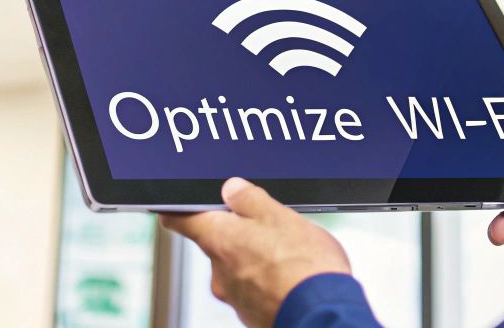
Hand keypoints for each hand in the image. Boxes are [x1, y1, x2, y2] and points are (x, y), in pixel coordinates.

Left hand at [161, 177, 351, 327]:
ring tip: (291, 255)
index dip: (179, 208)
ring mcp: (236, 298)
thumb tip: (231, 189)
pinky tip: (294, 278)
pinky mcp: (253, 316)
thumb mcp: (279, 216)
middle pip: (218, 244)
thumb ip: (250, 199)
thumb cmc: (304, 266)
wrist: (324, 316)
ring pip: (239, 268)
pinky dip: (269, 282)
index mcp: (219, 241)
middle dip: (239, 234)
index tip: (182, 204)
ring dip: (257, 259)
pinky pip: (256, 291)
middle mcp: (219, 273)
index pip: (179, 220)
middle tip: (270, 227)